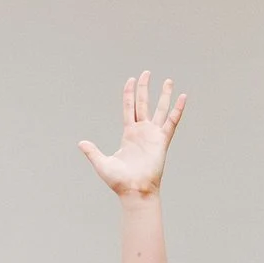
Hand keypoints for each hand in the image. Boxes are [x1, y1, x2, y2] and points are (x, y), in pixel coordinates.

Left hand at [78, 73, 185, 197]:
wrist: (134, 190)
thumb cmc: (119, 181)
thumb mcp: (102, 163)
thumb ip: (92, 152)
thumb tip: (81, 143)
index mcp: (128, 133)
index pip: (129, 107)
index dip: (130, 93)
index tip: (132, 79)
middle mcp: (142, 131)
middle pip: (144, 103)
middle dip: (145, 88)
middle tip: (147, 72)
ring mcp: (153, 135)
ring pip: (160, 109)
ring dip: (165, 95)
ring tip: (169, 80)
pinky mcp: (162, 141)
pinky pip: (172, 122)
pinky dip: (178, 110)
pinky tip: (182, 97)